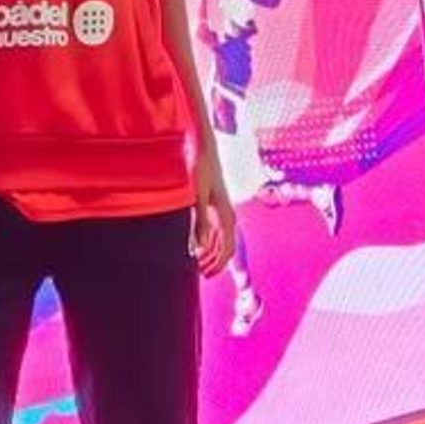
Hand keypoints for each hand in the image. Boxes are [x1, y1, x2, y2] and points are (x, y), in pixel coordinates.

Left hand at [191, 148, 236, 277]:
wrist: (203, 149)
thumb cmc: (199, 168)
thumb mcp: (196, 196)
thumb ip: (200, 222)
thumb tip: (201, 248)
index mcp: (226, 216)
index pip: (227, 249)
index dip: (217, 265)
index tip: (204, 274)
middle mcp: (228, 215)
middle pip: (227, 248)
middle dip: (214, 263)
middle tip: (199, 273)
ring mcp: (223, 211)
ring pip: (223, 241)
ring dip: (212, 254)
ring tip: (196, 262)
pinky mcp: (217, 206)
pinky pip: (218, 231)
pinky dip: (210, 242)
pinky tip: (197, 245)